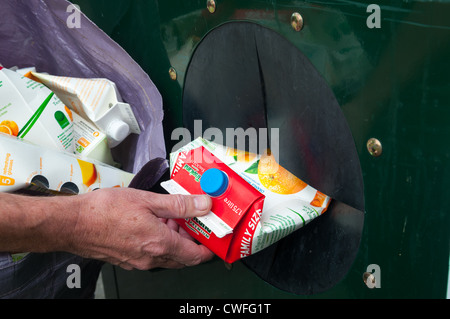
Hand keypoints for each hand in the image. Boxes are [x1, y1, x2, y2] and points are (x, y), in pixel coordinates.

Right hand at [66, 187, 213, 269]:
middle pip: (183, 257)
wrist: (72, 224)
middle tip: (193, 219)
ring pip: (167, 255)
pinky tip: (154, 221)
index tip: (214, 236)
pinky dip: (160, 240)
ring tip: (171, 215)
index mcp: (160, 245)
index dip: (209, 248)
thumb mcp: (148, 200)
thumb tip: (203, 205)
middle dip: (192, 239)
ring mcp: (138, 261)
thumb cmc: (104, 211)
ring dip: (175, 238)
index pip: (196, 256)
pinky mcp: (127, 259)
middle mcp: (151, 258)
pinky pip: (152, 253)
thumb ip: (179, 205)